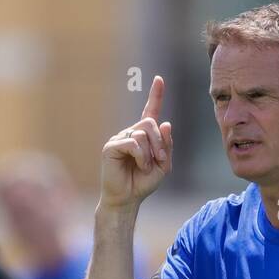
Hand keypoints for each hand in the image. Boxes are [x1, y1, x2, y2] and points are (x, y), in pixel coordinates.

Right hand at [99, 75, 172, 210]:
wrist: (128, 199)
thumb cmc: (143, 183)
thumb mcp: (163, 165)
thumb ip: (167, 146)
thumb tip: (166, 123)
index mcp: (143, 136)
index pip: (150, 111)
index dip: (155, 95)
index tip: (159, 79)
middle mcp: (131, 133)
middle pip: (150, 123)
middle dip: (160, 142)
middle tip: (161, 160)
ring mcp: (120, 138)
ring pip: (142, 132)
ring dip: (151, 153)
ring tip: (146, 167)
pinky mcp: (111, 147)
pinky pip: (132, 143)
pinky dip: (141, 156)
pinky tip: (139, 166)